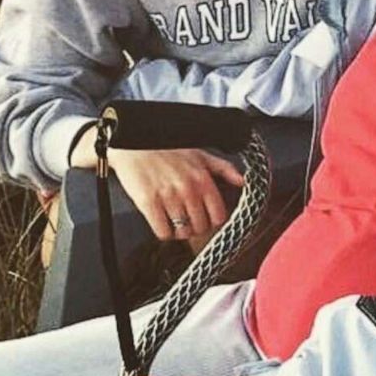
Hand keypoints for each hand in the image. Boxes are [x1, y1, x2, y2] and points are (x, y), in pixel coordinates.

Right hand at [71, 129, 243, 241]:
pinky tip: (162, 223)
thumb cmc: (166, 148)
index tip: (206, 218)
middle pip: (200, 227)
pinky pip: (162, 232)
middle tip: (188, 220)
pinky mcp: (148, 203)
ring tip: (175, 222)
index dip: (212, 220)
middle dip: (195, 227)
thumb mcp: (200, 153)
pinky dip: (164, 233)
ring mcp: (168, 197)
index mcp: (202, 178)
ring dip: (179, 231)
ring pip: (182, 232)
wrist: (133, 143)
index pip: (218, 215)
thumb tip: (243, 181)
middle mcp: (188, 189)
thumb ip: (224, 168)